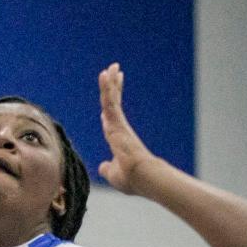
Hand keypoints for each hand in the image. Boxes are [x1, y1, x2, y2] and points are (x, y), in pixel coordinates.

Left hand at [97, 63, 156, 194]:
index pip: (112, 118)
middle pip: (113, 104)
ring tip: (111, 66)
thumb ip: (108, 169)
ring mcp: (119, 124)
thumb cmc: (132, 180)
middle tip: (115, 71)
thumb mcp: (114, 174)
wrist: (143, 178)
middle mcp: (119, 129)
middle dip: (113, 87)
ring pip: (111, 99)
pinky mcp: (118, 122)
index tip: (110, 97)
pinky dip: (108, 88)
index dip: (110, 107)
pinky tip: (105, 75)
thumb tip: (103, 167)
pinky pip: (110, 101)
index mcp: (118, 139)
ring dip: (110, 82)